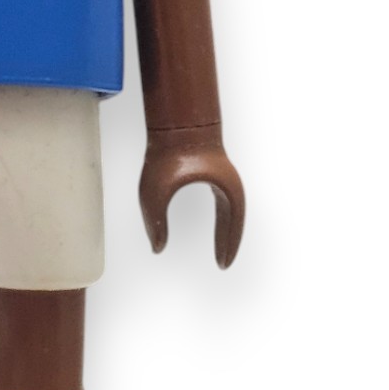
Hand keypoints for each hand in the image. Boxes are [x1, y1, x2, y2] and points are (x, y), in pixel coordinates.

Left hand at [139, 126, 244, 267]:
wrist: (174, 124)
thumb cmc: (166, 154)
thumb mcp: (154, 194)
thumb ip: (155, 223)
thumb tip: (157, 248)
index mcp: (223, 190)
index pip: (232, 225)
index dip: (227, 246)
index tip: (222, 265)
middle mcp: (228, 185)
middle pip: (234, 222)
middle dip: (228, 243)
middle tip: (222, 264)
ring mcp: (223, 179)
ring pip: (231, 214)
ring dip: (226, 233)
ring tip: (221, 252)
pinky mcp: (215, 174)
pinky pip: (223, 205)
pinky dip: (223, 221)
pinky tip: (218, 230)